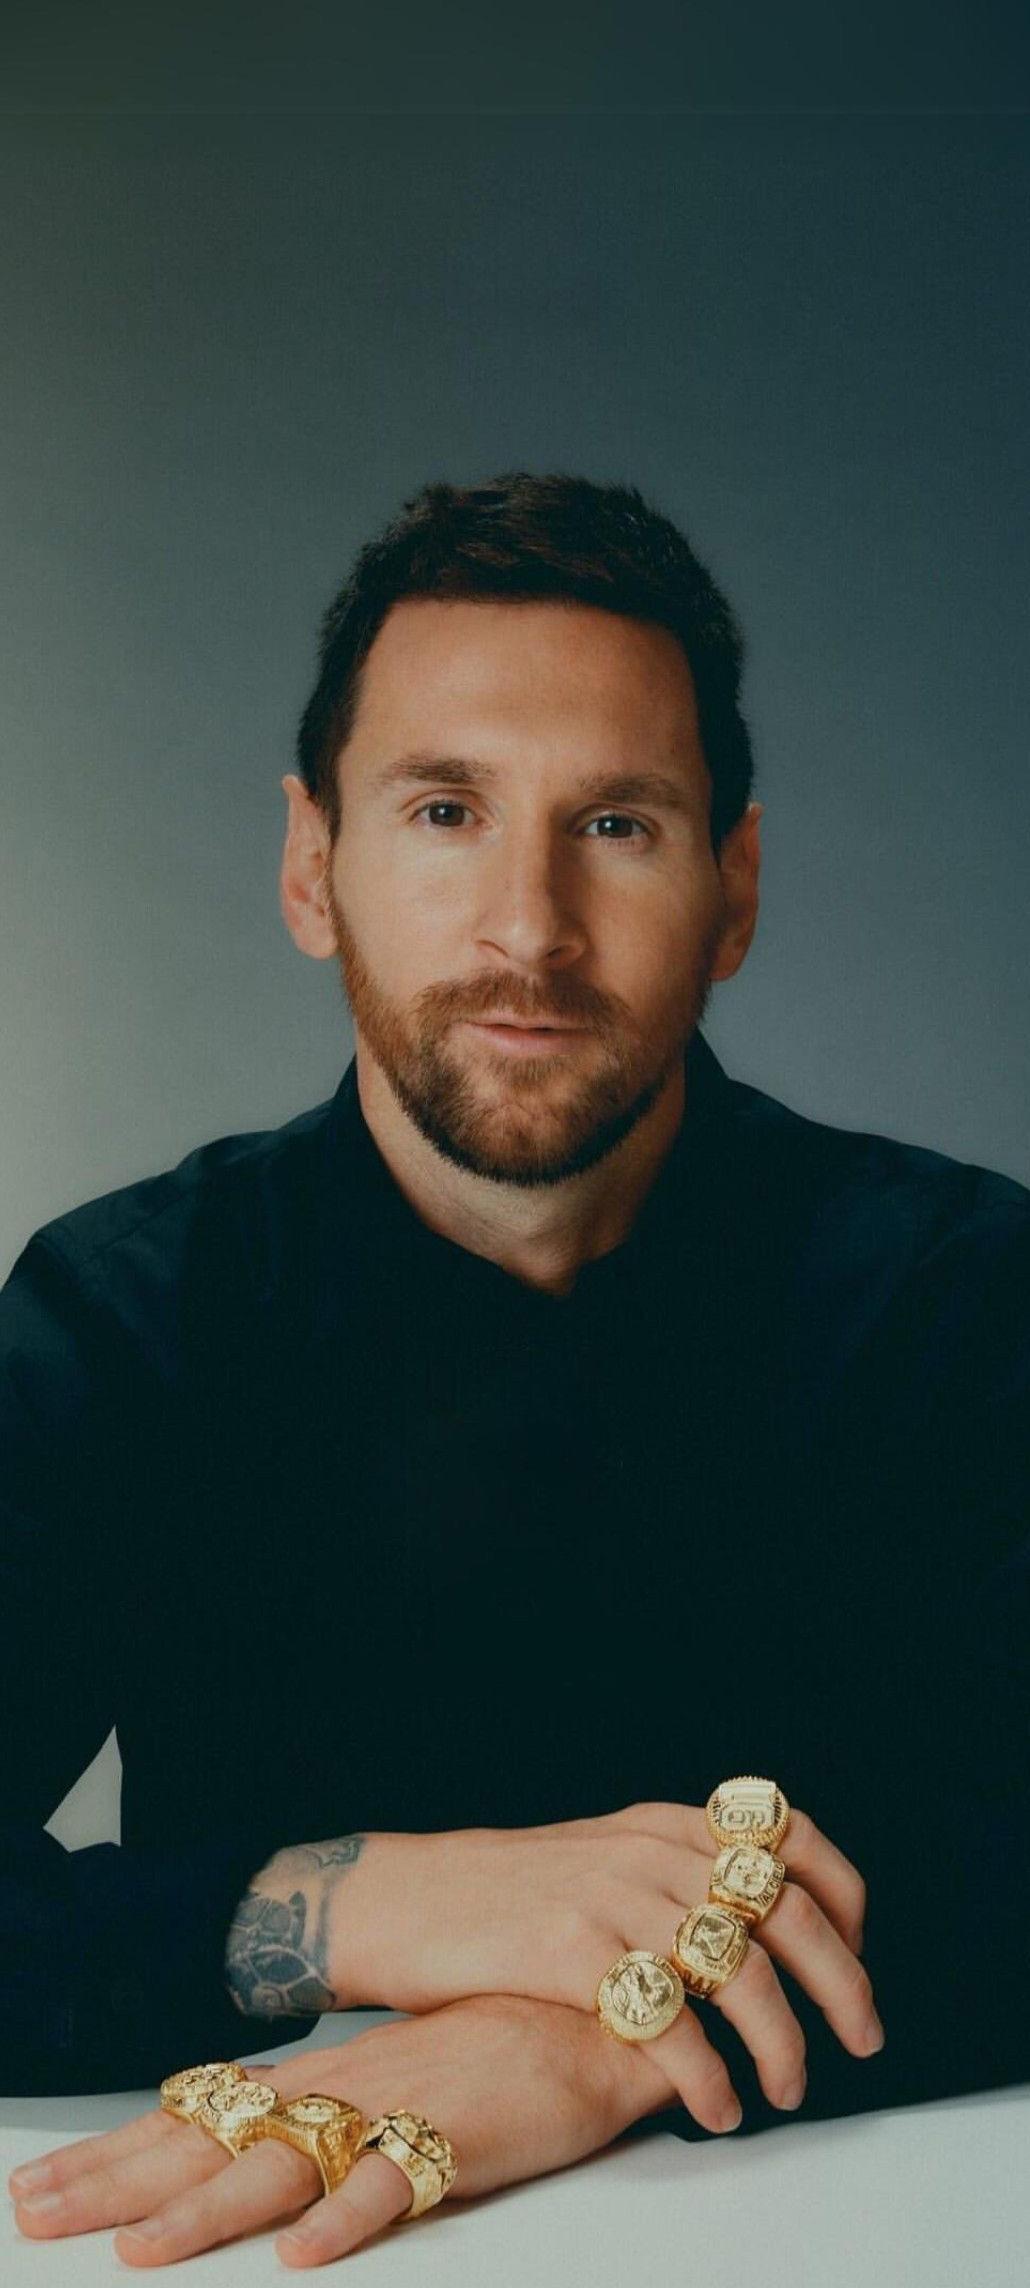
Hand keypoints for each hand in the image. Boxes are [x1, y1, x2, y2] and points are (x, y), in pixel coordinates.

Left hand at [10, 1992, 676, 2267]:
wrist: (600, 2012)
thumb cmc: (500, 2045)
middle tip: (35, 2215)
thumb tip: (256, 2137)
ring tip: (137, 2252)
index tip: (42, 2185)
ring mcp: (392, 2114)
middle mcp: (338, 2093)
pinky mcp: (457, 2141)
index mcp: (321, 2079)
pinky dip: (347, 2220)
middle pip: (209, 2147)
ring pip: (281, 2172)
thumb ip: (328, 2109)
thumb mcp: (394, 2075)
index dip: (114, 2154)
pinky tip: (303, 2253)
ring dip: (206, 2215)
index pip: (197, 2117)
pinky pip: (394, 2187)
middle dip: (115, 2183)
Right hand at [233, 1800, 882, 2124]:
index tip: (860, 1945)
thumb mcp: (602, 1857)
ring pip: (743, 1974)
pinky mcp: (576, 1953)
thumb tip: (755, 1919)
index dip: (841, 1891)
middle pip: (787, 1910)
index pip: (788, 1835)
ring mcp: (616, 1898)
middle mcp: (653, 1851)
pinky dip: (708, 2076)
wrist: (405, 1900)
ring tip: (785, 2089)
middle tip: (864, 2038)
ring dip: (783, 2044)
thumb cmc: (504, 1896)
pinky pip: (672, 2024)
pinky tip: (714, 2106)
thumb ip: (671, 1873)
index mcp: (665, 1824)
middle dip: (843, 1982)